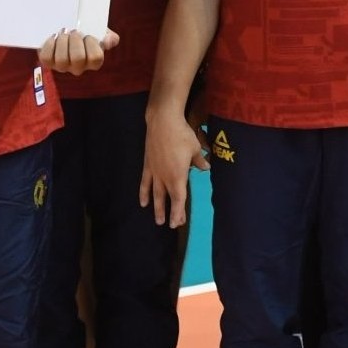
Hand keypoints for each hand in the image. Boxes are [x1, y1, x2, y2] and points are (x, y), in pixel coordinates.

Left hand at [37, 28, 115, 75]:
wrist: (66, 29)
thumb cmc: (86, 31)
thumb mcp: (100, 32)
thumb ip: (108, 36)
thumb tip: (108, 40)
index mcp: (93, 61)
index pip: (96, 58)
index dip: (91, 45)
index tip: (88, 34)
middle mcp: (78, 67)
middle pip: (78, 59)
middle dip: (75, 41)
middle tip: (74, 31)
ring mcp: (62, 66)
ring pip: (61, 60)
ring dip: (62, 42)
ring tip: (63, 33)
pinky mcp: (49, 62)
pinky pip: (47, 58)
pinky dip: (49, 45)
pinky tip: (53, 37)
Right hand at [140, 107, 208, 225]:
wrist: (163, 122)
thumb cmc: (182, 135)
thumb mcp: (196, 148)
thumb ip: (199, 161)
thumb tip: (205, 168)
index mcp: (178, 176)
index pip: (179, 199)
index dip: (179, 212)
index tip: (178, 223)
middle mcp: (165, 177)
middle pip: (168, 199)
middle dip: (170, 213)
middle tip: (172, 225)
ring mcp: (154, 172)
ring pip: (155, 194)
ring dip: (157, 208)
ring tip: (157, 221)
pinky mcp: (147, 165)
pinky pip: (145, 183)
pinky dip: (144, 193)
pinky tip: (143, 202)